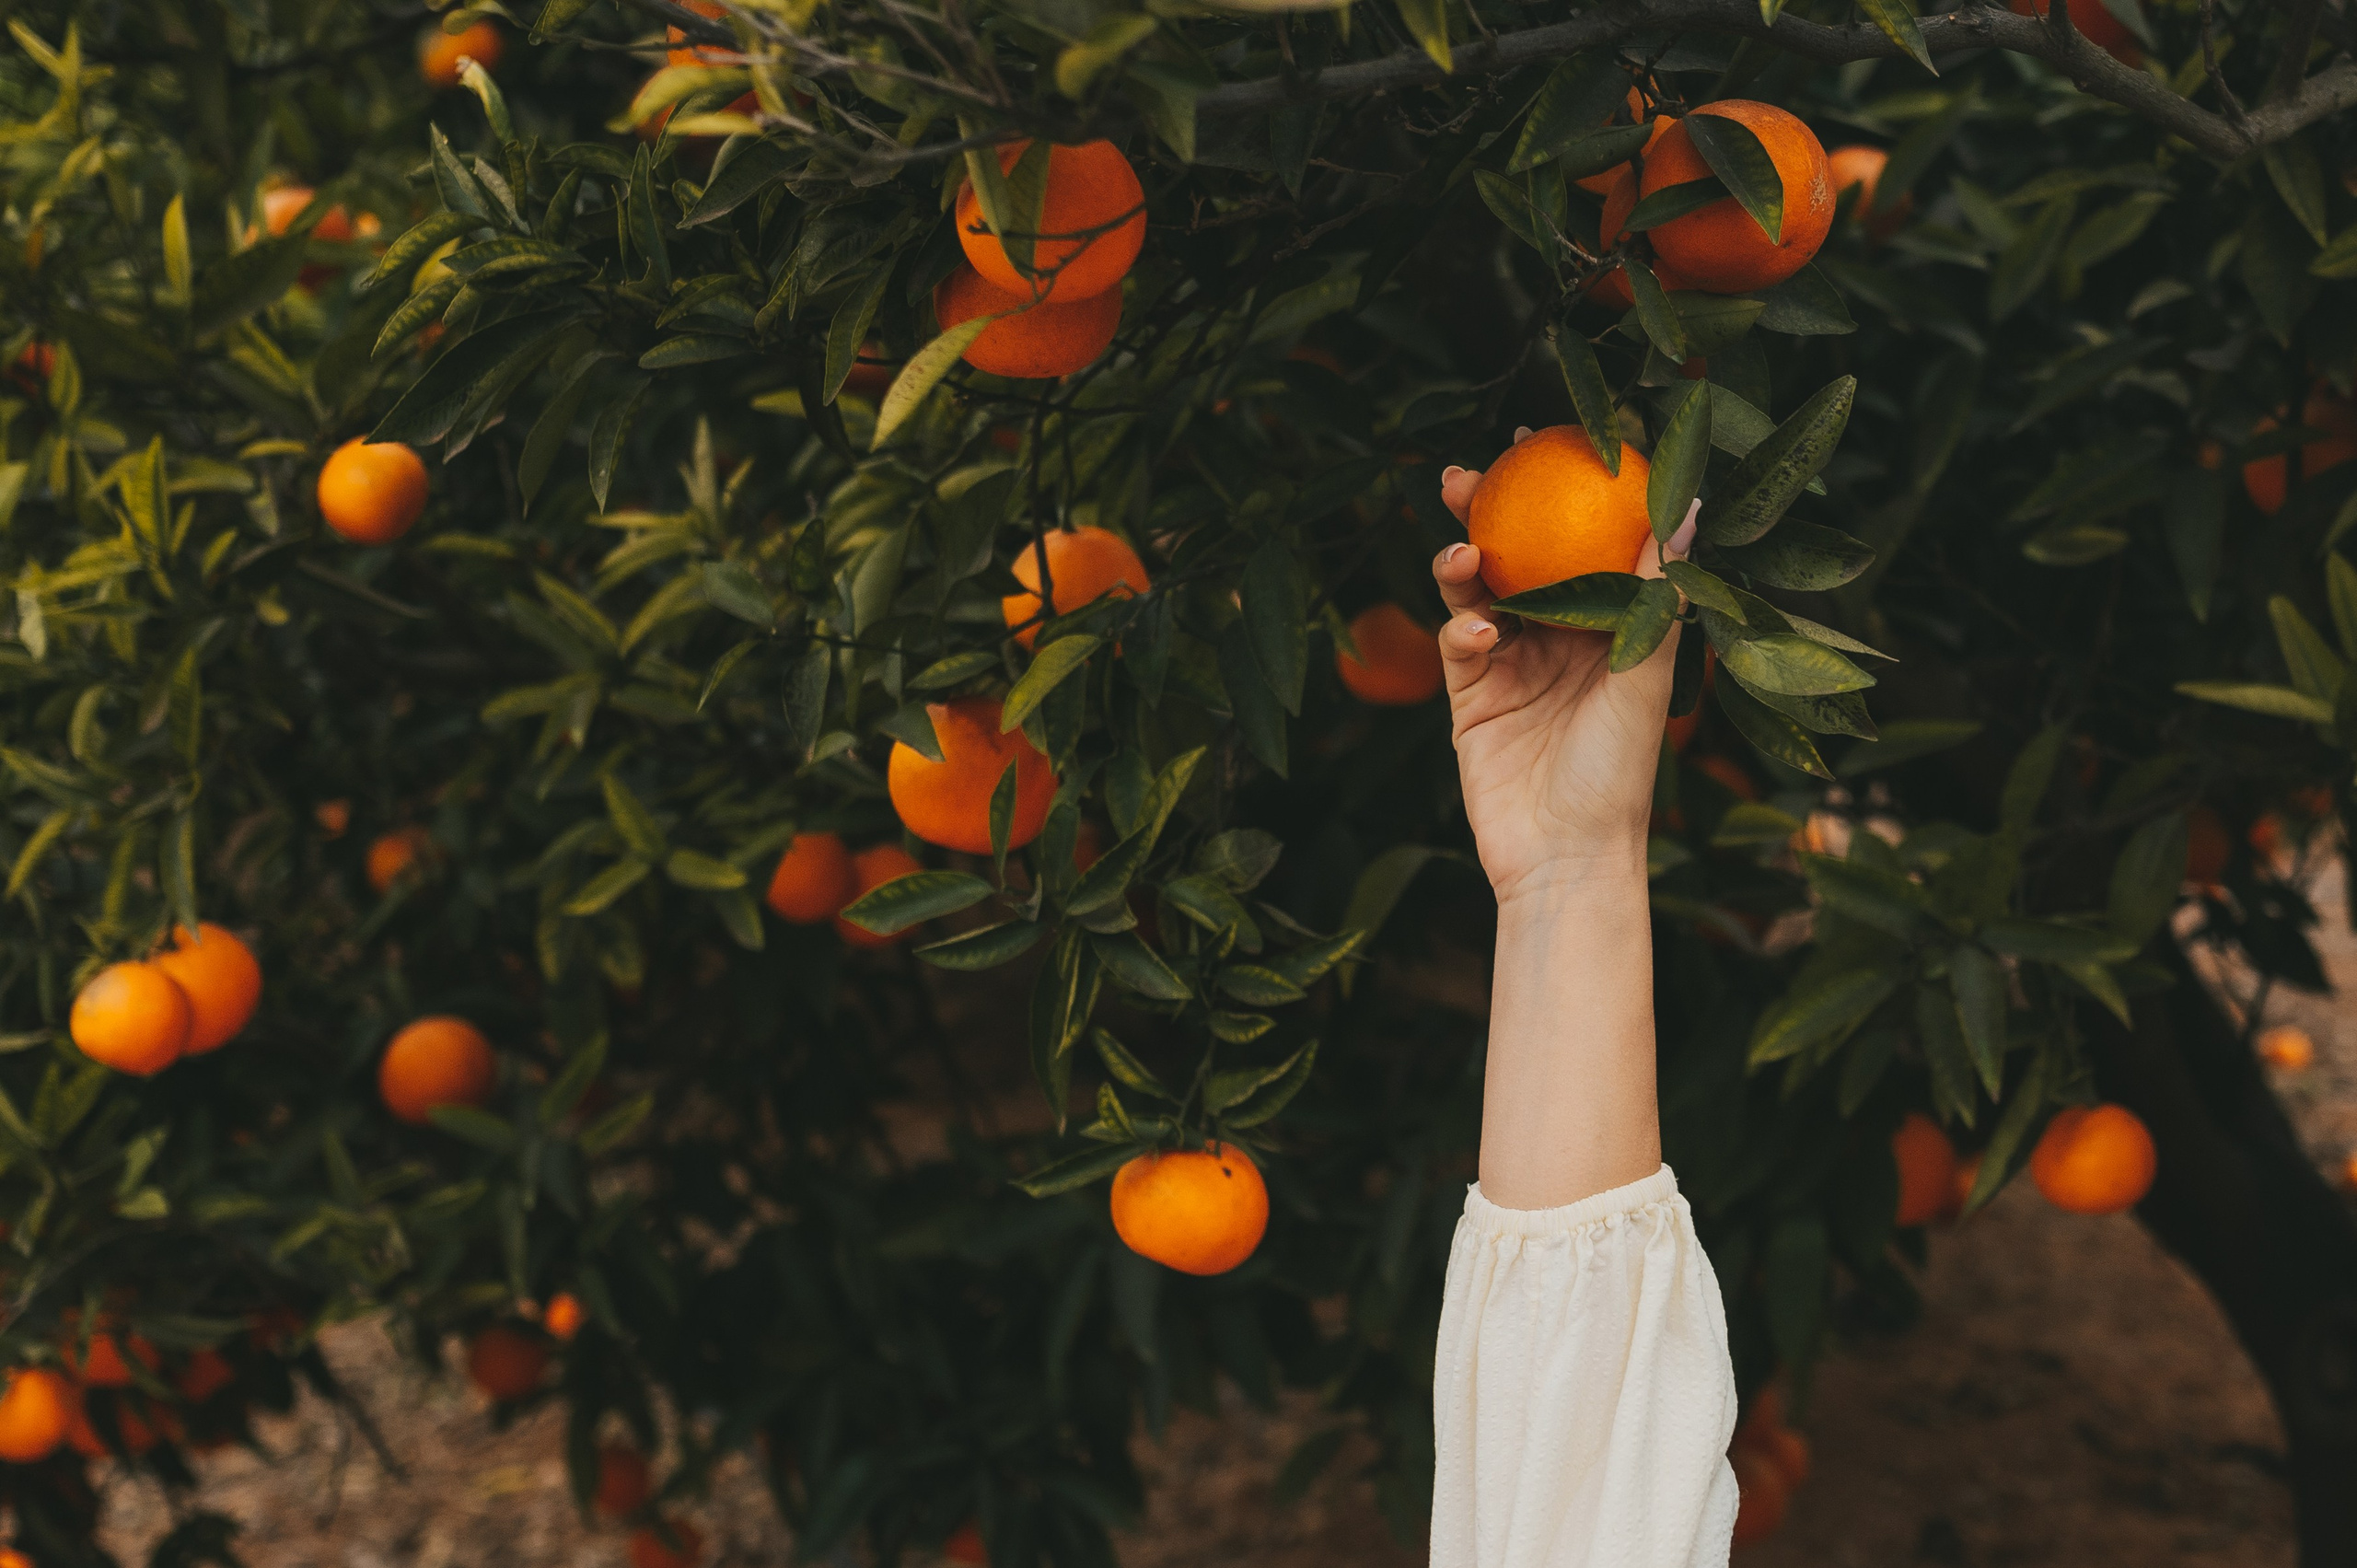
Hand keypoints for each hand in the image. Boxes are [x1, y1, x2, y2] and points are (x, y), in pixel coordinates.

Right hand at [1433, 429, 1695, 906]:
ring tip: (1465, 548)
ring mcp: (1510, 664)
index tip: (1544, 437)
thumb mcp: (1648, 672)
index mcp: (1609, 626)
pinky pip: (1457, 641)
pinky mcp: (1470, 696)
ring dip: (1464, 561)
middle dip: (1489, 509)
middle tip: (1469, 473)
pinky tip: (1482, 633)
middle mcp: (1558, 636)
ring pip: (1478, 589)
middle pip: (1518, 553)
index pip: (1583, 539)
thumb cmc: (1622, 772)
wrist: (1566, 858)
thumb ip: (1657, 591)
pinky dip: (1465, 627)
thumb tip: (1688, 505)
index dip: (1561, 488)